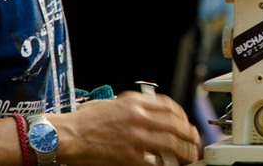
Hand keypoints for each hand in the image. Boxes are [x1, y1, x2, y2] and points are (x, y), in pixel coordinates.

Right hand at [49, 91, 201, 164]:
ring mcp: (135, 137)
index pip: (168, 106)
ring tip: (189, 155)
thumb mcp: (113, 103)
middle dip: (189, 133)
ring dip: (184, 150)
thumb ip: (133, 106)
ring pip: (170, 143)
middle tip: (194, 140)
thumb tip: (150, 113)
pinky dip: (165, 164)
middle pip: (175, 124)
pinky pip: (155, 162)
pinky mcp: (129, 156)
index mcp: (134, 102)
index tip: (185, 122)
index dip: (181, 115)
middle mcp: (138, 117)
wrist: (68, 135)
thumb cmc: (85, 120)